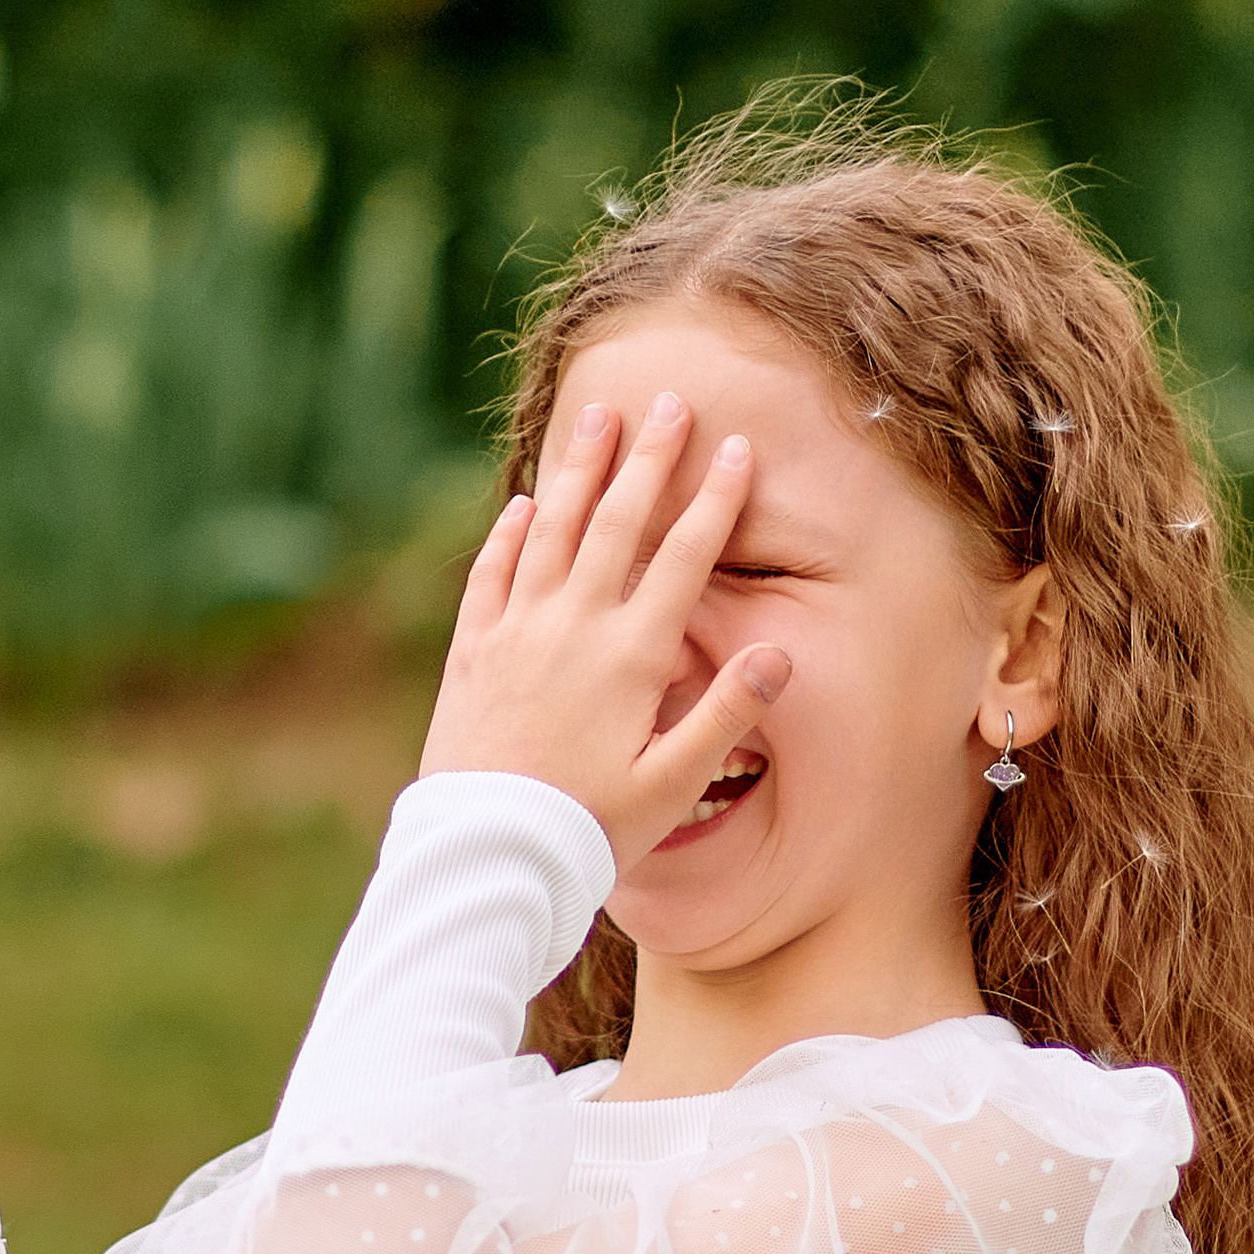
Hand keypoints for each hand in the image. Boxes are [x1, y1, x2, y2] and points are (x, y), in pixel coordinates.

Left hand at [419, 390, 790, 867]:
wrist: (489, 852)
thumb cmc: (591, 829)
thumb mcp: (673, 784)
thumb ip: (726, 714)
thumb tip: (781, 653)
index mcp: (632, 656)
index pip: (684, 558)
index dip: (713, 499)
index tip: (735, 447)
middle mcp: (574, 628)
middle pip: (617, 523)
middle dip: (648, 459)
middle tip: (667, 401)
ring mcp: (517, 633)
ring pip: (550, 530)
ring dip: (577, 471)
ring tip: (597, 417)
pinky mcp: (472, 653)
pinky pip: (491, 575)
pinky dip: (509, 533)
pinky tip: (522, 503)